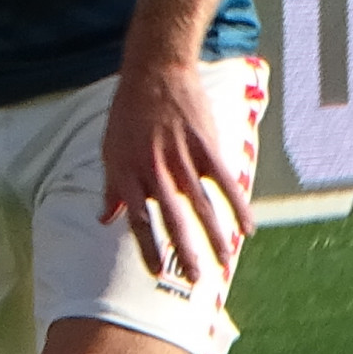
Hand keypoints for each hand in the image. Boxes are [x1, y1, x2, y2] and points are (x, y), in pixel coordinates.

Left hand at [101, 56, 251, 282]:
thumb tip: (104, 219)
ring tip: (224, 262)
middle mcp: (154, 170)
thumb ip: (110, 188)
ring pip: (201, 205)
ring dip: (215, 236)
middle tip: (196, 280)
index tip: (157, 273)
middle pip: (172, 219)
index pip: (138, 220)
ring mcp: (182, 158)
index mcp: (128, 174)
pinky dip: (238, 206)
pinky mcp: (207, 145)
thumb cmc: (128, 114)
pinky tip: (248, 228)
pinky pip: (225, 181)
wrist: (155, 74)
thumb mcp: (109, 150)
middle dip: (184, 252)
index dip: (148, 248)